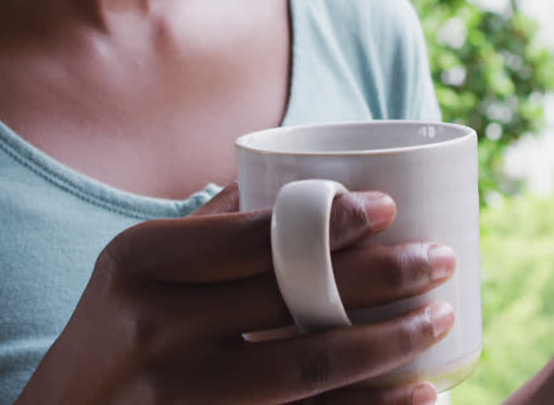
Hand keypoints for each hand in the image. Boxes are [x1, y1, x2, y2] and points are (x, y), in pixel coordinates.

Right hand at [14, 185, 453, 404]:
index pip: (249, 237)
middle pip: (290, 299)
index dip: (327, 221)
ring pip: (306, 369)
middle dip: (380, 278)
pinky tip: (421, 395)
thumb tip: (292, 171)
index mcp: (140, 264)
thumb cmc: (111, 337)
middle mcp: (154, 330)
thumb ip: (204, 226)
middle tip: (440, 259)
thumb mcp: (129, 271)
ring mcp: (180, 398)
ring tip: (443, 317)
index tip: (388, 206)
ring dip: (388, 344)